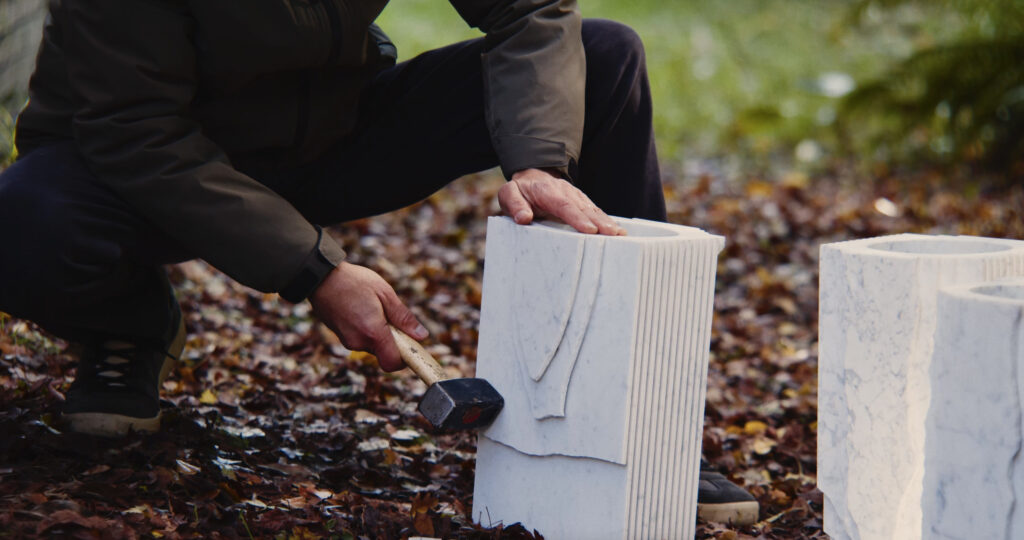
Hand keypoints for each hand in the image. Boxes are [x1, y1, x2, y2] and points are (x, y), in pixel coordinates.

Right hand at [309, 262, 427, 371]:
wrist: (320, 277)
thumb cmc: (354, 282)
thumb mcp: (385, 294)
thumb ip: (403, 317)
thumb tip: (421, 335)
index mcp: (373, 332)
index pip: (393, 363)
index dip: (404, 359)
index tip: (410, 344)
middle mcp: (358, 342)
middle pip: (384, 353)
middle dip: (392, 339)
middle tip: (390, 315)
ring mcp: (347, 340)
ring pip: (372, 345)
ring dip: (378, 332)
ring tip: (373, 307)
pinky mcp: (341, 336)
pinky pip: (361, 338)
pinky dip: (366, 329)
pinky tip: (361, 308)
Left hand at [499, 168, 625, 235]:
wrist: (532, 177)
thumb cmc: (520, 190)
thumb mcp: (508, 194)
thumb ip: (515, 205)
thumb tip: (524, 218)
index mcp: (547, 192)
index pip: (564, 205)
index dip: (577, 218)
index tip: (589, 230)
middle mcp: (566, 192)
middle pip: (584, 208)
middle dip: (600, 221)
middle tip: (613, 234)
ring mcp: (576, 196)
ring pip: (593, 209)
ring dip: (607, 221)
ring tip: (620, 234)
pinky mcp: (581, 202)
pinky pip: (594, 211)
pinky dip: (606, 220)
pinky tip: (617, 230)